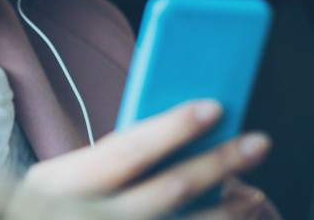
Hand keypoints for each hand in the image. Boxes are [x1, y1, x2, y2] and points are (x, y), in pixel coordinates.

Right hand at [4, 100, 270, 218]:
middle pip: (168, 189)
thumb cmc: (55, 209)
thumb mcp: (60, 181)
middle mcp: (88, 216)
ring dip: (227, 208)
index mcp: (61, 183)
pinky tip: (234, 218)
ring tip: (253, 191)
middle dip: (218, 163)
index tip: (213, 105)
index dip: (171, 127)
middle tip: (259, 141)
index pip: (125, 150)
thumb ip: (106, 161)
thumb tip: (179, 131)